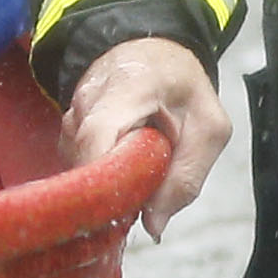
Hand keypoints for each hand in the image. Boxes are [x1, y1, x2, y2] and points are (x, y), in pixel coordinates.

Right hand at [66, 34, 230, 238]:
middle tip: (137, 209)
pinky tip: (122, 170)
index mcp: (129, 89)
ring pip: (79, 165)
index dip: (106, 179)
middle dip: (109, 192)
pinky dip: (99, 175)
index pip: (97, 138)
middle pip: (85, 160)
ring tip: (135, 182)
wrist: (153, 52)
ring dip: (105, 183)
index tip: (126, 211)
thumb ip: (186, 177)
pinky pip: (78, 162)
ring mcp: (72, 112)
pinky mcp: (68, 126)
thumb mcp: (209, 128)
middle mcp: (88, 99)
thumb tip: (153, 225)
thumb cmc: (184, 88)